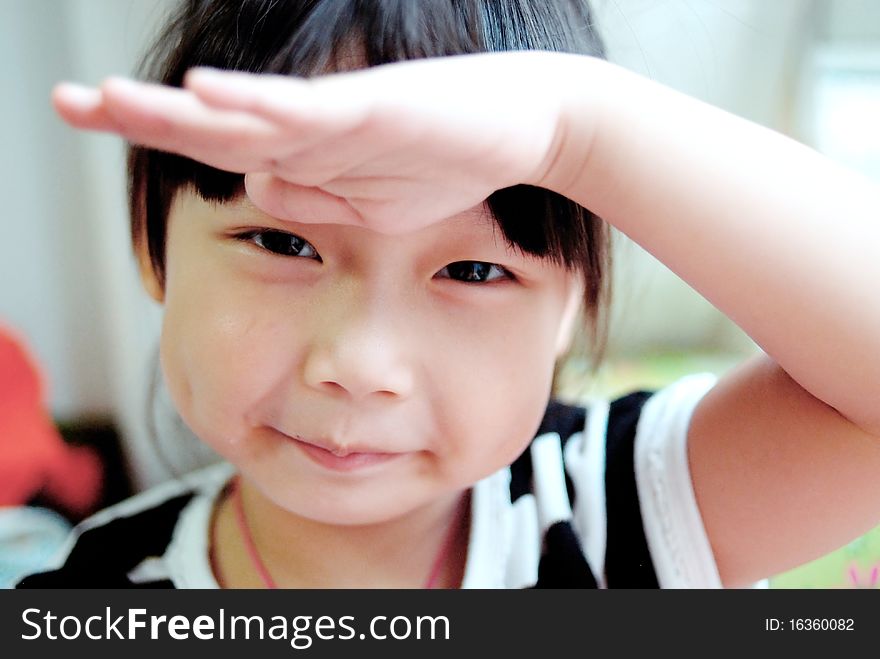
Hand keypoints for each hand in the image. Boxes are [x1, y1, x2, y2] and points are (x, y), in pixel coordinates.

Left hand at [52, 51, 581, 233]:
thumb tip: (252, 188)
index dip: (157, 134)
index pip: (216, 144)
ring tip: (105, 99)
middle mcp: (311, 131)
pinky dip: (259, 103)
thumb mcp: (369, 206)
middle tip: (66, 103)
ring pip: (246, 112)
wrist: (526, 129)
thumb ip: (312, 198)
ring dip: (177, 109)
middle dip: (140, 116)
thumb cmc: (450, 163)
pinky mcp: (375, 111)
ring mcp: (339, 118)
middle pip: (212, 123)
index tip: (97, 126)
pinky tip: (208, 94)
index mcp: (307, 154)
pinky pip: (308, 110)